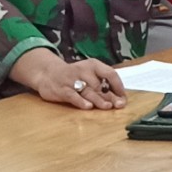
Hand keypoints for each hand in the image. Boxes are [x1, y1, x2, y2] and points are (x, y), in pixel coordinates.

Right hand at [10, 50, 126, 109]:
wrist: (48, 74)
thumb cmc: (74, 77)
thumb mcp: (89, 75)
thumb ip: (103, 84)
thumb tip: (120, 99)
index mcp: (93, 65)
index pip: (110, 73)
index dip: (118, 86)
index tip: (123, 98)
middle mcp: (83, 70)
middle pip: (100, 85)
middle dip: (110, 96)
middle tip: (119, 105)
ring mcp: (72, 80)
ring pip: (88, 91)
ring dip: (99, 100)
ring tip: (107, 106)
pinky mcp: (62, 89)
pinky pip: (73, 96)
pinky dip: (81, 101)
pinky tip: (88, 107)